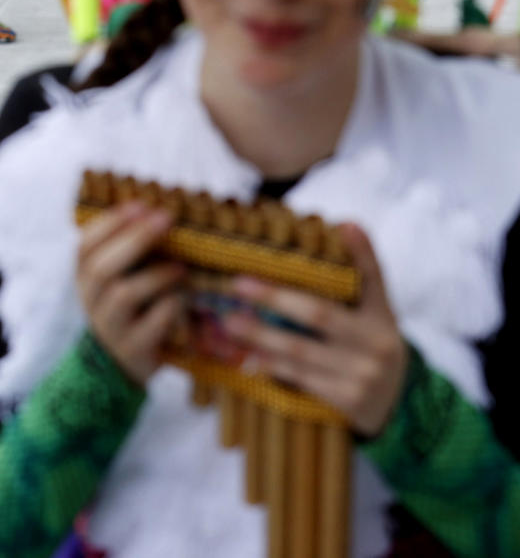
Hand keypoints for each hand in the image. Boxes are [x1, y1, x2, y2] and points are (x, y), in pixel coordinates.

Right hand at [76, 201, 186, 386]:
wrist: (121, 366)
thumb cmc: (130, 310)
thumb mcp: (120, 280)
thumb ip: (130, 254)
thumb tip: (158, 212)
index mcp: (84, 278)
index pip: (85, 245)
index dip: (110, 223)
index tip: (140, 204)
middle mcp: (91, 301)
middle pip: (101, 267)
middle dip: (134, 239)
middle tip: (165, 219)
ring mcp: (110, 327)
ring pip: (124, 294)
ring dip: (156, 275)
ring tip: (180, 267)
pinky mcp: (134, 349)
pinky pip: (153, 323)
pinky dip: (170, 305)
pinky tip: (183, 298)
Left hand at [225, 224, 409, 438]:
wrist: (397, 404)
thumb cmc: (367, 346)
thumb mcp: (371, 316)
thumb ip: (354, 282)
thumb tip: (339, 227)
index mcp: (382, 315)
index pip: (374, 278)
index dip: (362, 252)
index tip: (346, 225)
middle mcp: (377, 341)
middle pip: (319, 313)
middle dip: (275, 297)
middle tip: (238, 284)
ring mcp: (363, 372)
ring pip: (301, 349)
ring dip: (261, 334)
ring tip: (230, 322)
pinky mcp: (349, 399)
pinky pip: (301, 377)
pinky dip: (272, 365)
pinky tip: (248, 356)